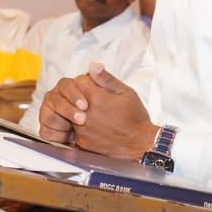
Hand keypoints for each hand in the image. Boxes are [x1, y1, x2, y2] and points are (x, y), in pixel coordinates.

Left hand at [38, 63, 156, 159]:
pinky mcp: (81, 142)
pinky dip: (80, 126)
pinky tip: (95, 127)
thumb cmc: (136, 118)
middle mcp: (86, 113)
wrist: (140, 145)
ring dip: (78, 110)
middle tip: (96, 101)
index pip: (80, 81)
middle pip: (72, 96)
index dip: (88, 81)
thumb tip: (92, 66)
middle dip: (81, 95)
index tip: (97, 87)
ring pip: (70, 112)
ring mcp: (82, 129)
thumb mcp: (126, 93)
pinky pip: (73, 129)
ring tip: (97, 114)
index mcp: (97, 98)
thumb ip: (107, 79)